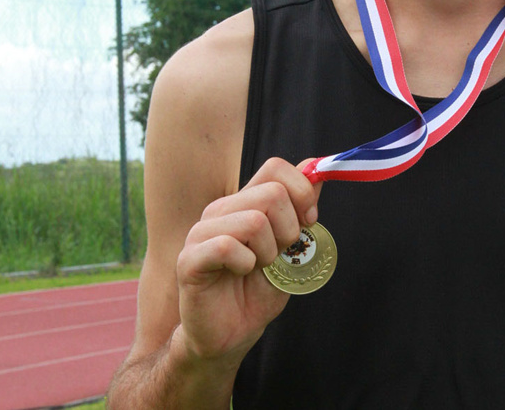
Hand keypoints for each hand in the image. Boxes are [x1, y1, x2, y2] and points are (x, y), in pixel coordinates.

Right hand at [174, 157, 320, 367]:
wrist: (230, 335)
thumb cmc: (257, 291)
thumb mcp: (289, 248)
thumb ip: (300, 209)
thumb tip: (315, 168)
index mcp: (245, 201)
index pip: (275, 167)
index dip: (302, 191)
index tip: (310, 220)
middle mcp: (222, 209)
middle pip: (272, 193)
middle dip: (289, 229)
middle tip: (278, 255)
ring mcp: (202, 232)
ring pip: (254, 221)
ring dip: (268, 252)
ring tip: (257, 267)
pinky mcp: (189, 259)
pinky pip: (227, 247)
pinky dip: (245, 264)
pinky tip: (240, 274)